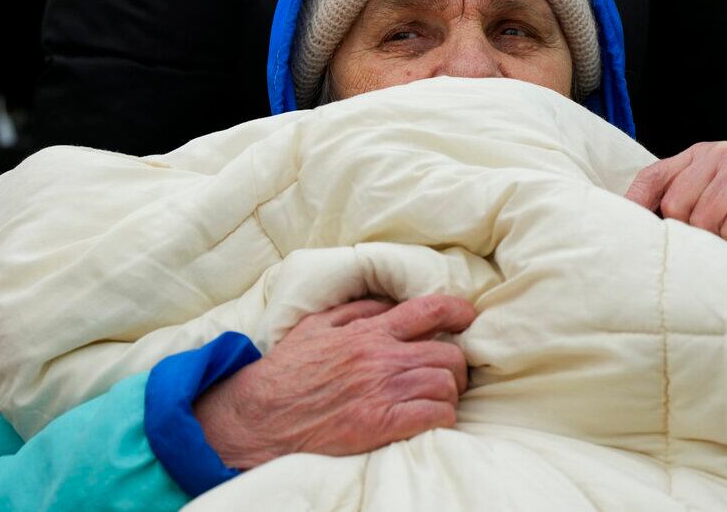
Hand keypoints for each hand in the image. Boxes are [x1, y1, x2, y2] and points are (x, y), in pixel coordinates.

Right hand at [193, 294, 475, 468]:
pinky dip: (442, 417)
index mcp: (368, 332)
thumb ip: (356, 311)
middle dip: (457, 364)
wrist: (258, 417)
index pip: (429, 309)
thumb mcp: (316, 326)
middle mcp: (381, 358)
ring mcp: (382, 392)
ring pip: (446, 384)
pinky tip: (431, 420)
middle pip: (448, 353)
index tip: (468, 318)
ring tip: (439, 399)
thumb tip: (389, 302)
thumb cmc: (286, 372)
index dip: (459, 311)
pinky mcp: (380, 424)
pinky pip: (434, 416)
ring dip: (449, 394)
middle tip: (450, 375)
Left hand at [625, 141, 726, 247]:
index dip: (635, 209)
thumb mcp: (705, 208)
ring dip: (722, 242)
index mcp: (697, 155)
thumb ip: (672, 207)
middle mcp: (718, 152)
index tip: (629, 236)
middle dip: (693, 235)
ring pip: (703, 223)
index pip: (650, 179)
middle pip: (674, 209)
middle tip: (719, 237)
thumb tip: (624, 227)